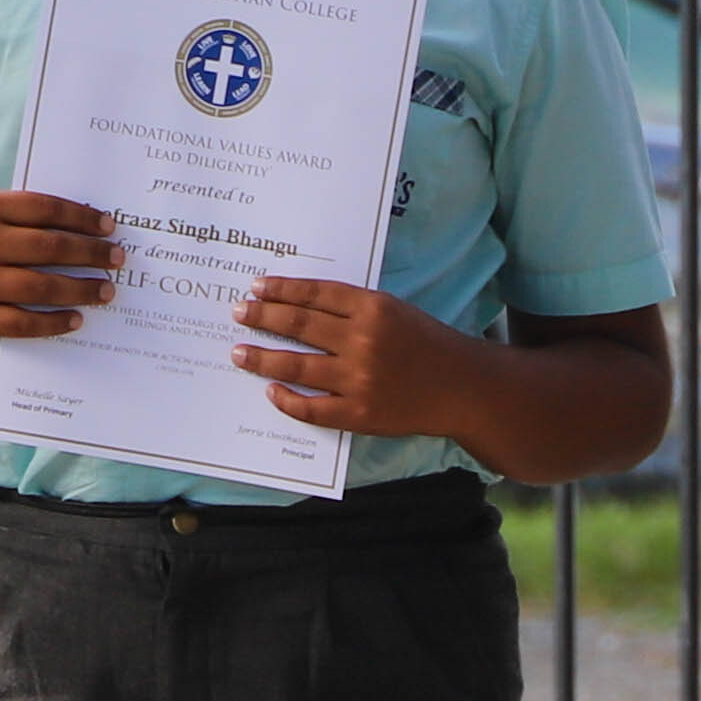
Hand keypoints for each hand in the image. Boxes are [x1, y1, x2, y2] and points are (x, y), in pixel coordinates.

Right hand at [0, 189, 118, 339]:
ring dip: (83, 289)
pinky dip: (54, 322)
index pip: (46, 210)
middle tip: (118, 258)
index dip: (83, 217)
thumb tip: (82, 229)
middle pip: (51, 248)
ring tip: (106, 290)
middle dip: (93, 254)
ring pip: (43, 287)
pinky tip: (76, 318)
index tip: (108, 226)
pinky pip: (23, 323)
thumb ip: (18, 215)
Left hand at [231, 278, 464, 437]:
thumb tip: (297, 303)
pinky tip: (270, 390)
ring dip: (261, 357)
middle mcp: (364, 341)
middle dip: (262, 317)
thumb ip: (351, 308)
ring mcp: (360, 379)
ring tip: (238, 352)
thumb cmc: (426, 344)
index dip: (281, 289)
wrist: (463, 387)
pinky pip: (311, 408)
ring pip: (295, 365)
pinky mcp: (359, 413)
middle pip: (299, 325)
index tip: (256, 287)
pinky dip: (286, 399)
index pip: (315, 294)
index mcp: (374, 309)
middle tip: (239, 313)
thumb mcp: (394, 311)